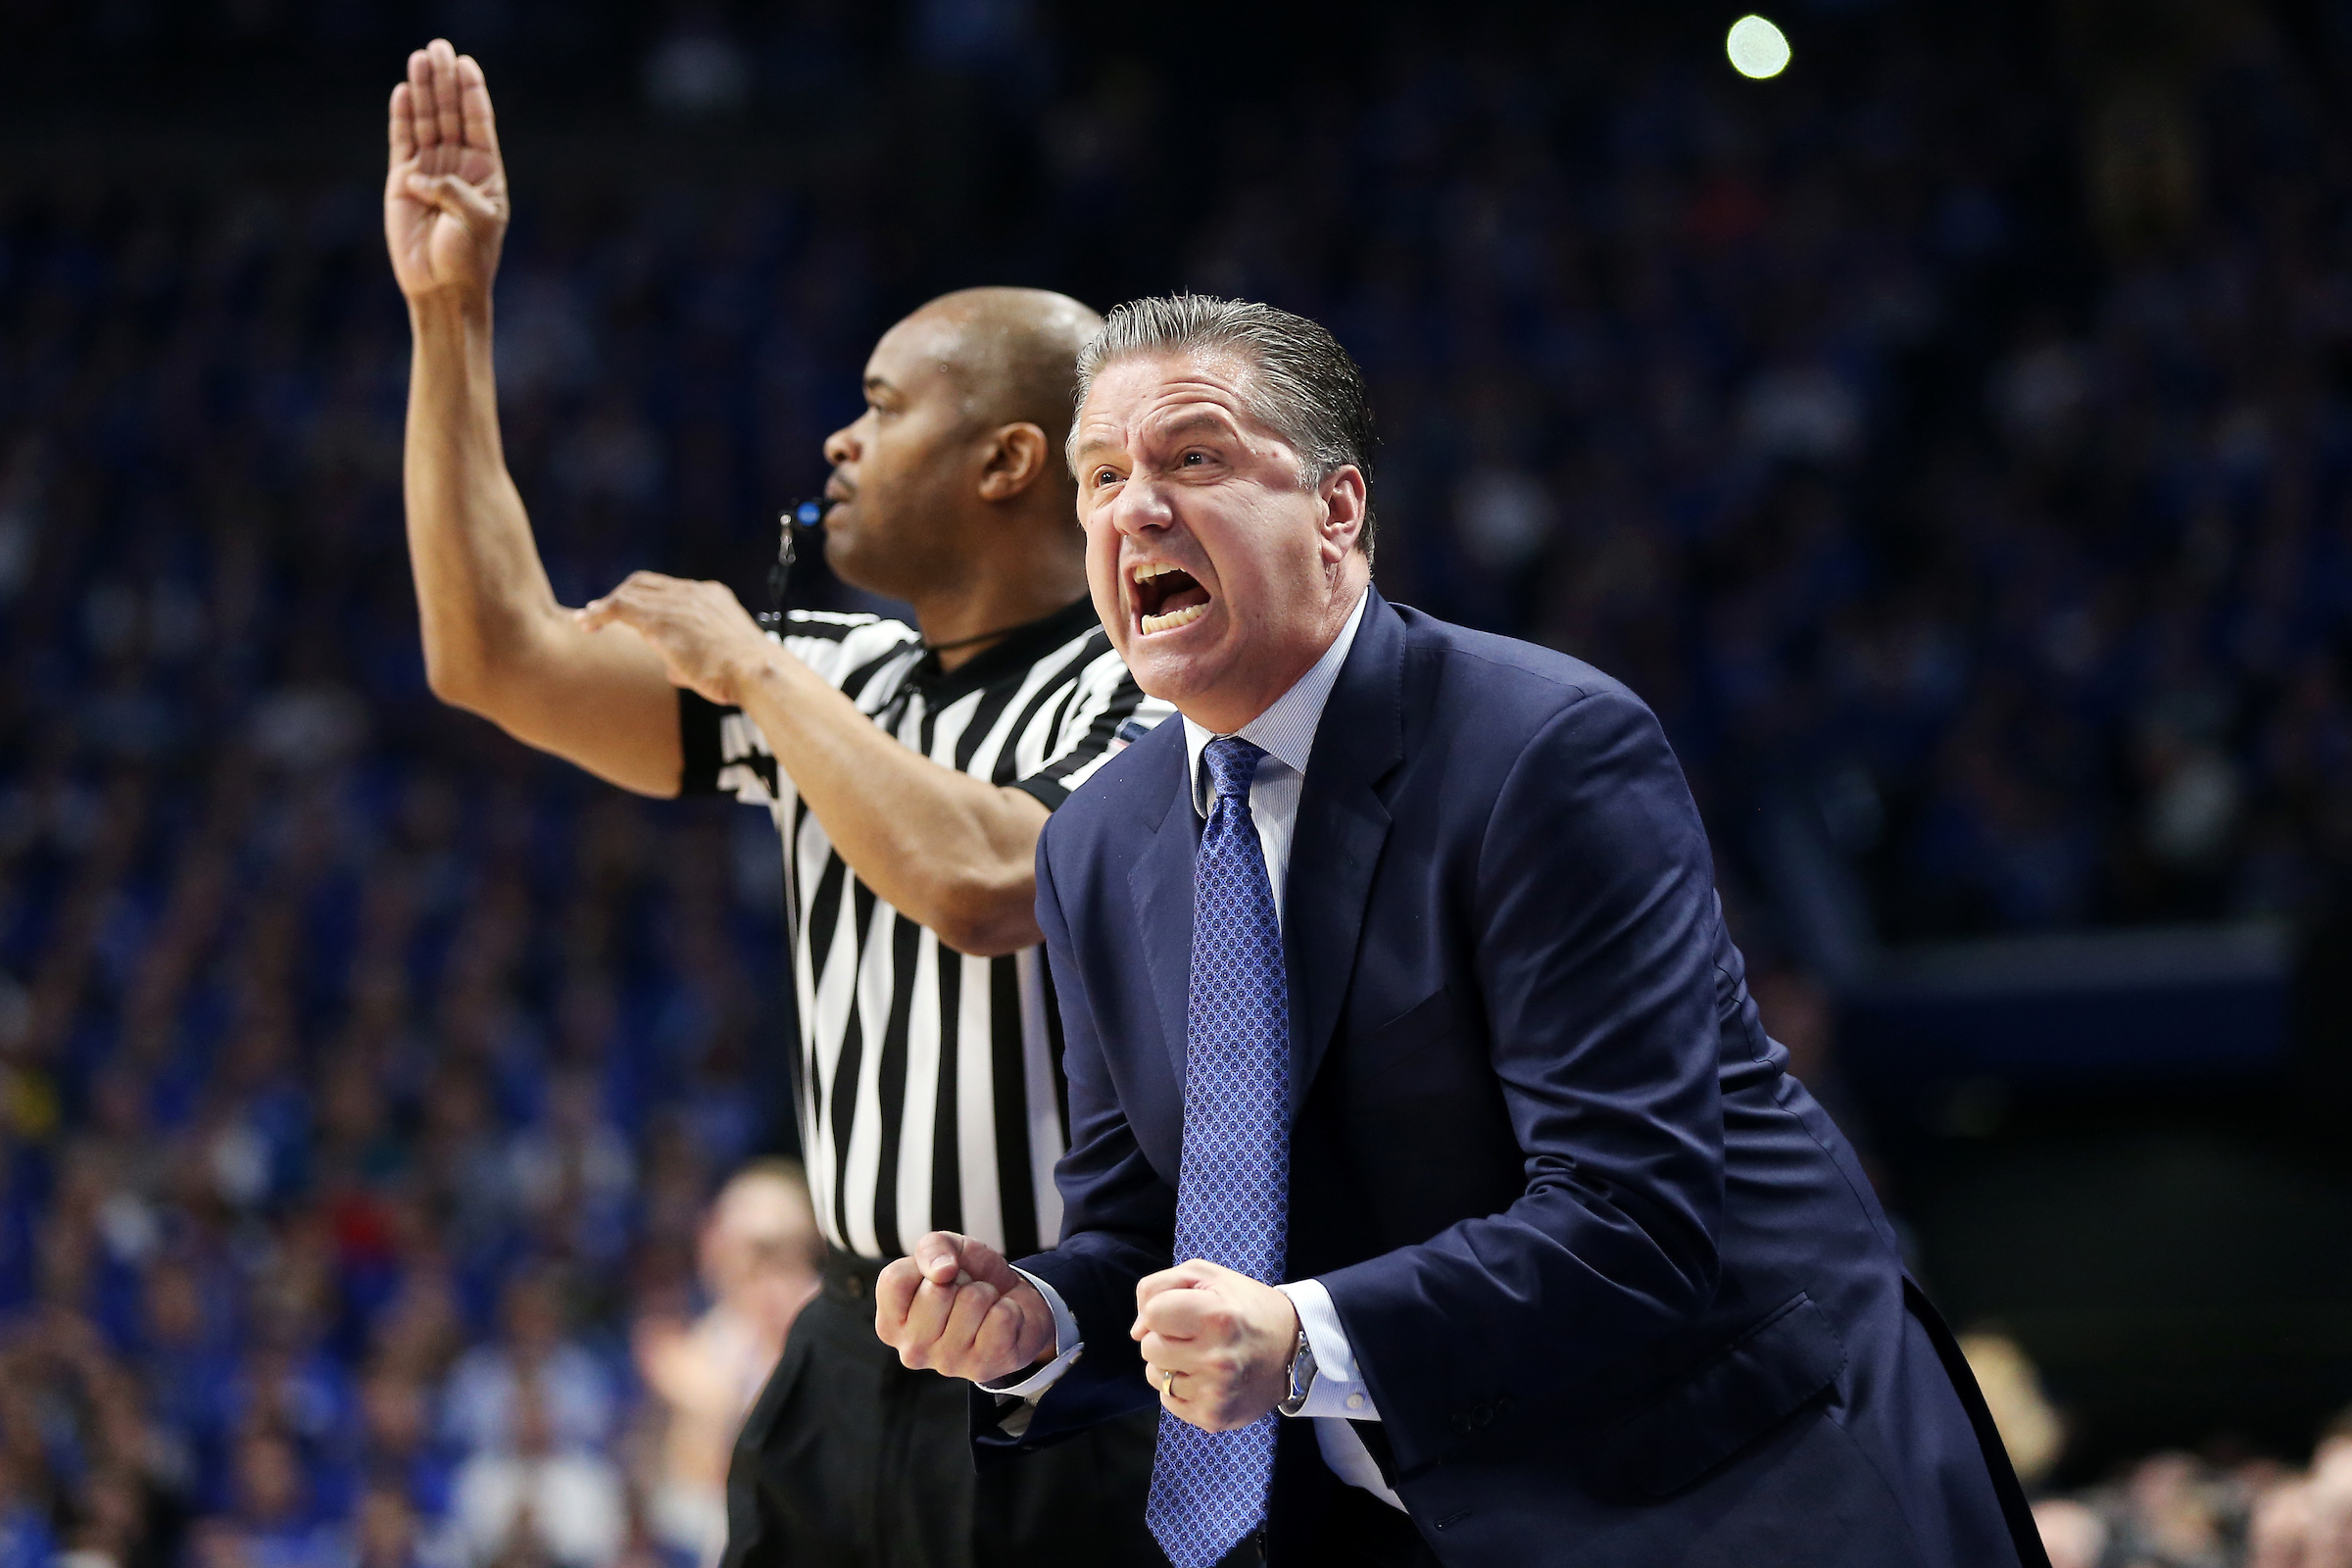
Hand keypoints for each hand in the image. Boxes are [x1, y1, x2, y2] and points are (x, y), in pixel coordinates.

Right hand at [386, 38, 509, 304]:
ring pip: (426, 122)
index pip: (479, 122)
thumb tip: (418, 174)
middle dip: (445, 81)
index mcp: (486, 173)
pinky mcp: (403, 182)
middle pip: (451, 113)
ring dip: (423, 90)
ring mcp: (430, 172)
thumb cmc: (468, 259)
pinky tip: (403, 92)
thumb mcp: (475, 221)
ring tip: (419, 57)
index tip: (466, 63)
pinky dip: (402, 118)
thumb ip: (452, 190)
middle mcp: (459, 167)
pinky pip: (402, 142)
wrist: (442, 288)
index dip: (472, 92)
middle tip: (438, 47)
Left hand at [577, 573, 772, 705]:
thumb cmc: (742, 675)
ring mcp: (676, 601)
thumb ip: (691, 660)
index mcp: (712, 597)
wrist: (755, 671)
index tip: (631, 612)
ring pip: (629, 591)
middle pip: (645, 582)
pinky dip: (599, 614)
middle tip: (600, 612)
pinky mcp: (659, 618)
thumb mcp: (720, 662)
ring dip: (606, 606)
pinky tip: (587, 625)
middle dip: (622, 595)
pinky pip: (618, 606)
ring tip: (587, 620)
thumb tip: (672, 671)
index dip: (646, 598)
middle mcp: (693, 592)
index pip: (671, 589)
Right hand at [876, 1232, 1057, 1382]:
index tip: (940, 1276)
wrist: (1017, 1308)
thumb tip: (942, 1271)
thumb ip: (933, 1247)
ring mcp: (947, 1363)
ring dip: (987, 1294)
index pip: (895, 1279)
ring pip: (973, 1300)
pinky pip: (1002, 1316)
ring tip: (984, 1309)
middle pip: (936, 1290)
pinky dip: (1009, 1309)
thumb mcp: (948, 1250)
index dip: (927, 1264)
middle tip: (965, 1294)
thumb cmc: (970, 1280)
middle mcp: (912, 1350)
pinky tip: (1000, 1324)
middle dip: (961, 1280)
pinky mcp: (983, 1369)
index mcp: (891, 1324)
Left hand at [1132, 1260, 1299, 1431]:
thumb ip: (1158, 1288)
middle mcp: (1216, 1358)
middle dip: (1165, 1338)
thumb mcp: (1207, 1275)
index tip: (1185, 1311)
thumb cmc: (1244, 1306)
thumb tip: (1136, 1331)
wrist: (1293, 1350)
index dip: (1162, 1310)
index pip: (1152, 1314)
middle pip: (1148, 1348)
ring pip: (1155, 1377)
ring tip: (1202, 1356)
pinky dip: (1180, 1389)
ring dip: (1170, 1365)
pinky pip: (1168, 1401)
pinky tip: (1206, 1377)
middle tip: (1196, 1334)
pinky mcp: (1213, 1417)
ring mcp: (1215, 1392)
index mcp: (1216, 1316)